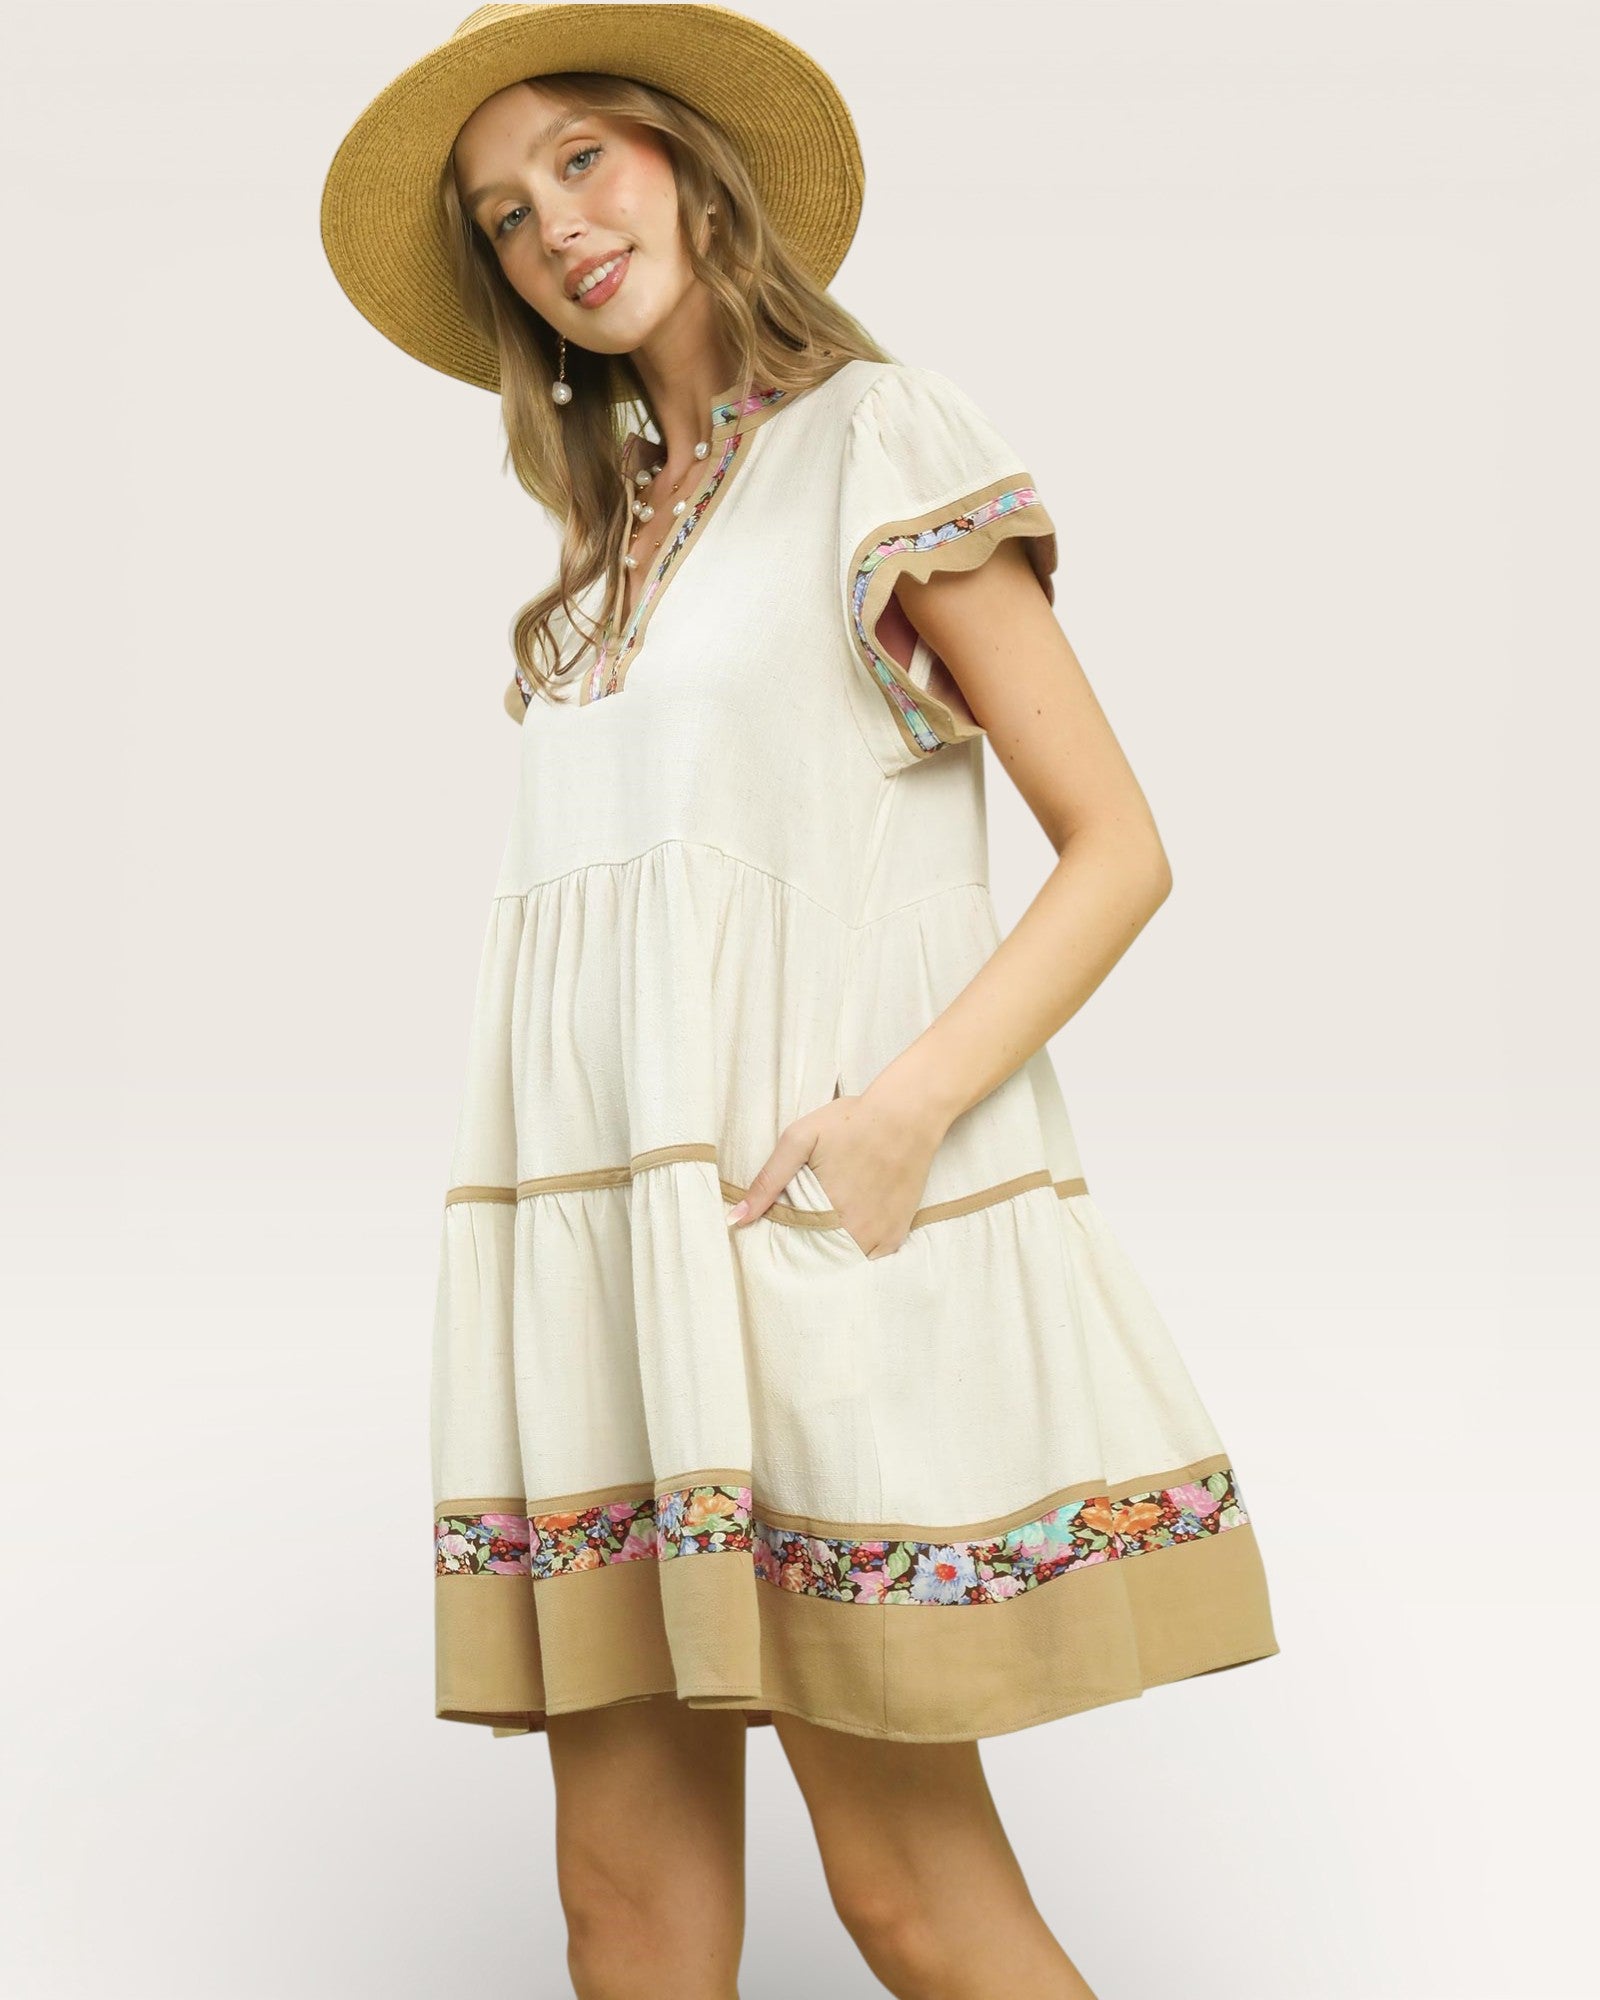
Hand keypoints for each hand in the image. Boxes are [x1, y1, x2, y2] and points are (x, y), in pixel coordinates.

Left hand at [726, 1083, 948, 1258]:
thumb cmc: (850, 1121)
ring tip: (823, 1229)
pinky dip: (856, 1253)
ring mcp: (878, 1237)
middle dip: (803, 1251)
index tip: (775, 1234)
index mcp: (823, 1212)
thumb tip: (734, 1219)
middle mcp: (852, 1231)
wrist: (907, 1114)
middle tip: (801, 1226)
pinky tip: (849, 1231)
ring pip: (842, 1263)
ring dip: (829, 1255)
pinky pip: (870, 1260)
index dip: (780, 1242)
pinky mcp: (896, 1235)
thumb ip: (767, 1181)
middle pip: (816, 1260)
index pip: (789, 1248)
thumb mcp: (799, 1139)